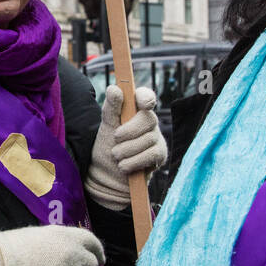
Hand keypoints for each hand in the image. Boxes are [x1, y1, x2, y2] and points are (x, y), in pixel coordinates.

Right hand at [0, 224, 103, 265]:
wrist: (2, 265)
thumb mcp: (40, 235)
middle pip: (92, 265)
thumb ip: (59, 242)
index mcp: (68, 235)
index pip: (93, 243)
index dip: (97, 252)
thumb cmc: (13, 248)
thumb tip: (67, 253)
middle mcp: (75, 253)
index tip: (99, 260)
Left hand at [84, 84, 166, 210]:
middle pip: (148, 119)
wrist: (107, 176)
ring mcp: (156, 137)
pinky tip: (124, 166)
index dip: (146, 97)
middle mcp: (149, 121)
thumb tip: (114, 89)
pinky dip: (134, 161)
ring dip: (127, 149)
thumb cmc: (107, 147)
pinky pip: (151, 155)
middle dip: (129, 131)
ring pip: (148, 139)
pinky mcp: (160, 155)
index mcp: (135, 110)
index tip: (142, 103)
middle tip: (115, 138)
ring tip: (116, 156)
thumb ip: (110, 108)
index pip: (146, 96)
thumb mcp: (105, 127)